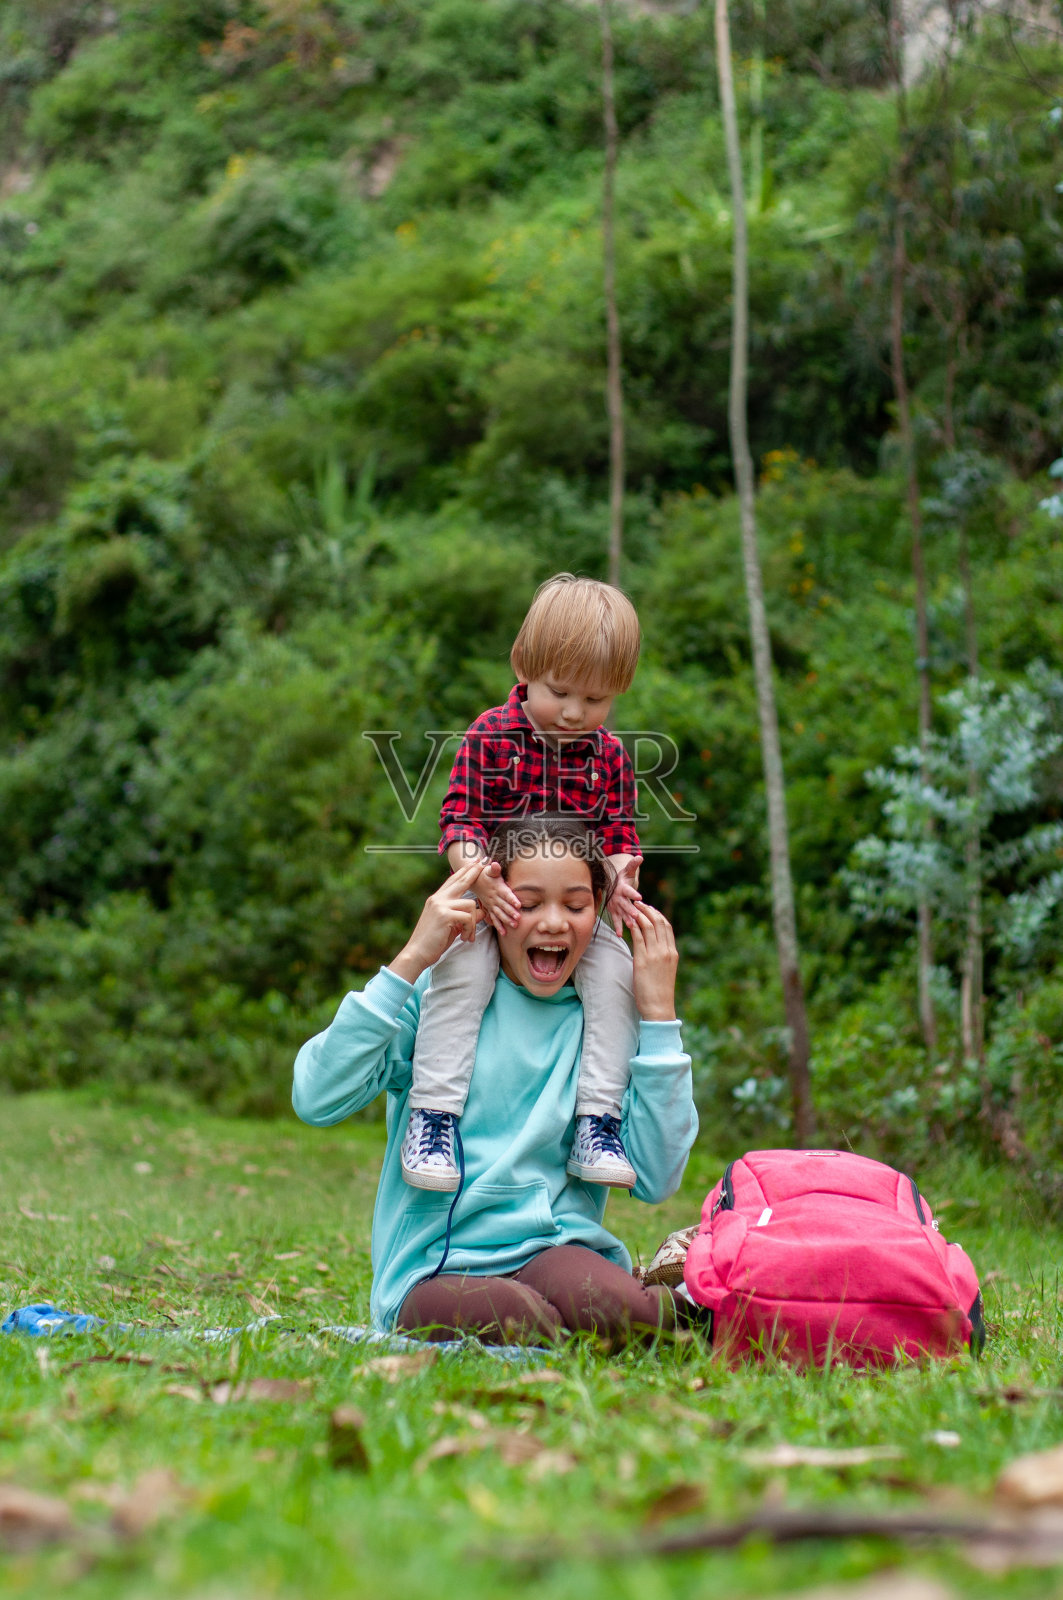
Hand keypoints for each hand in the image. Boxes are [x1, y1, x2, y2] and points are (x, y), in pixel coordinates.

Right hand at [390, 862, 484, 982]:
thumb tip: (481, 912)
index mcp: (436, 899)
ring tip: (468, 936)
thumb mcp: (451, 926)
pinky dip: (470, 929)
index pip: (452, 881)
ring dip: (474, 922)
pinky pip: (468, 917)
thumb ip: (464, 917)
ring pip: (470, 904)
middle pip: (460, 881)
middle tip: (484, 861)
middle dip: (473, 872)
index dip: (464, 872)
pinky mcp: (445, 915)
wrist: (417, 953)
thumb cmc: (434, 941)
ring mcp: (441, 905)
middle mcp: (438, 899)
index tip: (473, 863)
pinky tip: (464, 938)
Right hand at [474, 859, 521, 934]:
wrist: (473, 880)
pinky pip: (493, 918)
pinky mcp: (489, 908)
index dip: (512, 899)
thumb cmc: (484, 873)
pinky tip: (504, 933)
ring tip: (514, 926)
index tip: (518, 904)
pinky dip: (498, 925)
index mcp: (497, 888)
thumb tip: (495, 864)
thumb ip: (493, 868)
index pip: (505, 894)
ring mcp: (491, 904)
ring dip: (506, 920)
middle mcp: (494, 897)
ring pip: (499, 913)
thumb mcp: (488, 869)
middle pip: (503, 905)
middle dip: (511, 912)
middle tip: (519, 918)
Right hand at [607, 853, 642, 935]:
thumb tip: (640, 856)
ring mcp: (615, 905)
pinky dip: (618, 927)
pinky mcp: (614, 911)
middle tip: (635, 915)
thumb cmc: (623, 877)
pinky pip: (616, 920)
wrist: (612, 884)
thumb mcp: (628, 870)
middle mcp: (617, 897)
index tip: (639, 897)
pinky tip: (620, 935)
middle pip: (624, 904)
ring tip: (630, 926)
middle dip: (629, 909)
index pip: (628, 890)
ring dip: (625, 920)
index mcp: (622, 887)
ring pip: (620, 913)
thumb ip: (633, 864)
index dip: (633, 893)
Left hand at [630, 905, 677, 1021]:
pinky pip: (638, 937)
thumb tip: (651, 948)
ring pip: (648, 926)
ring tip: (630, 909)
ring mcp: (656, 955)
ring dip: (638, 915)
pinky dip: (633, 927)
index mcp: (672, 953)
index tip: (648, 909)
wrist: (659, 1007)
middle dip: (648, 910)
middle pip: (659, 922)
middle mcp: (666, 951)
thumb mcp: (665, 971)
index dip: (657, 915)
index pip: (667, 927)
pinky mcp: (643, 960)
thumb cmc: (659, 992)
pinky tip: (627, 922)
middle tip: (637, 904)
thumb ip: (660, 957)